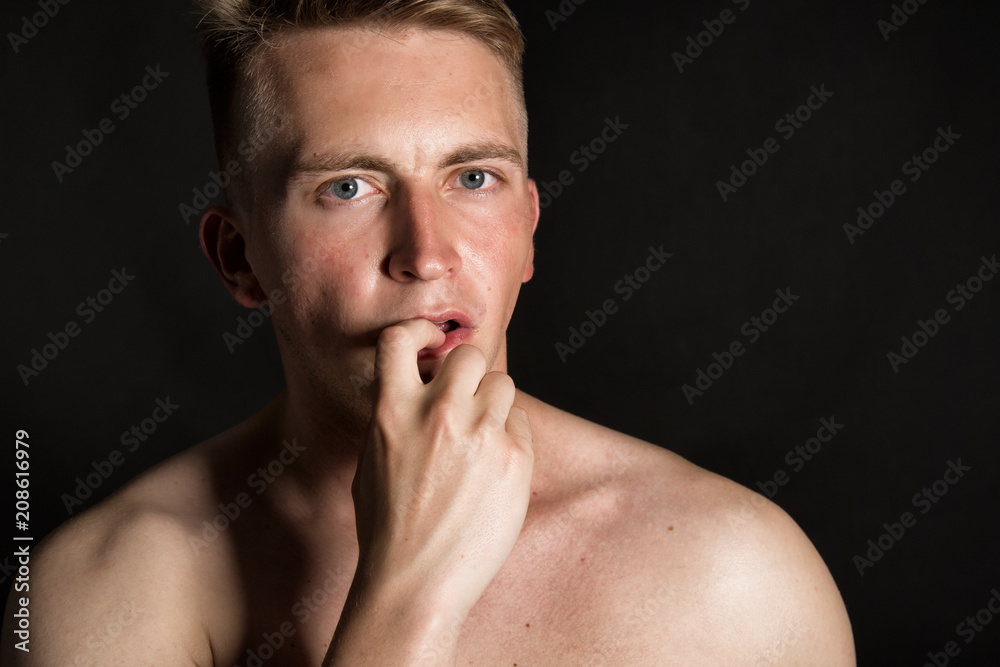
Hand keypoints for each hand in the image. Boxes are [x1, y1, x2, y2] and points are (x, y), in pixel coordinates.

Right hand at [339, 318, 533, 658]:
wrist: (416, 584)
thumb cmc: (387, 530)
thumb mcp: (371, 462)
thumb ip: (394, 417)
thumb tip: (415, 387)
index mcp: (392, 412)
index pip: (401, 338)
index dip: (419, 336)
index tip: (428, 347)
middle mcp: (438, 414)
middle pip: (468, 354)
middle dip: (466, 372)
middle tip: (463, 398)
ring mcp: (481, 435)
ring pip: (502, 383)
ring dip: (492, 401)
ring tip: (480, 435)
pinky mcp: (516, 458)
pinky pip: (520, 422)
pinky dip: (510, 435)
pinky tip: (494, 466)